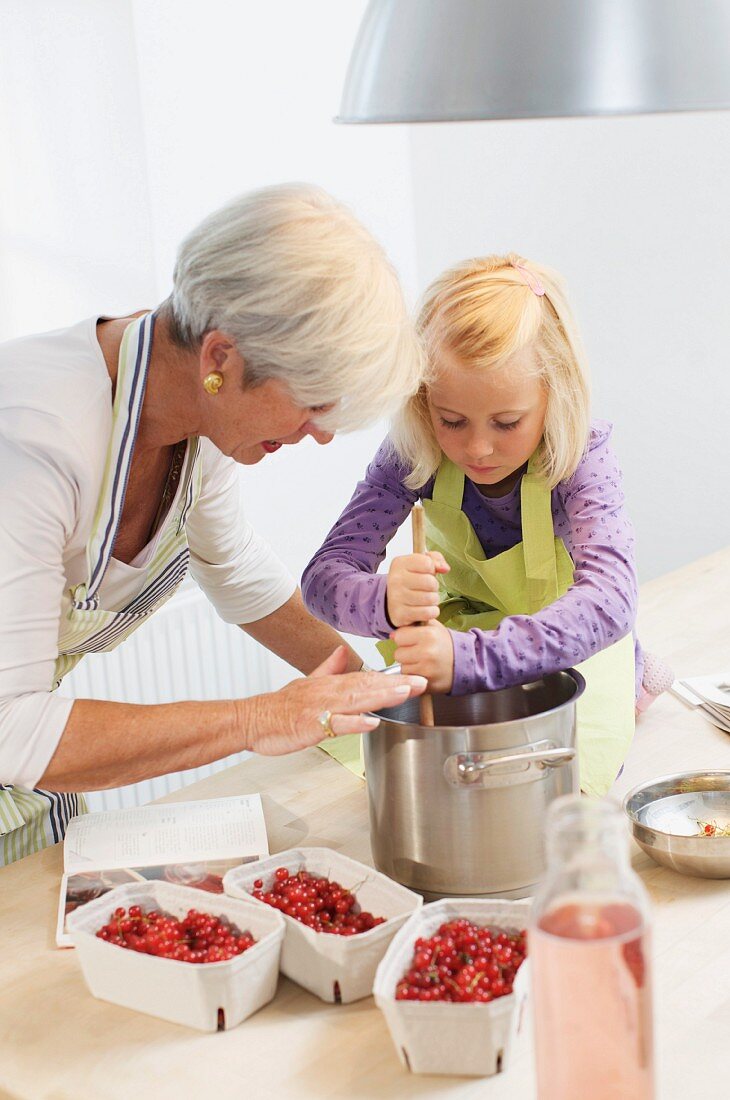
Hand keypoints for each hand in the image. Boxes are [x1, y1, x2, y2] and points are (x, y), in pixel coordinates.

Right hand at [248, 646, 427, 754]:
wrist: (252, 719)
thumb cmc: (278, 707)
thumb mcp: (305, 681)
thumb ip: (327, 668)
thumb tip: (342, 652)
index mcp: (328, 684)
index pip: (365, 678)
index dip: (390, 677)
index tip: (413, 677)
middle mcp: (327, 692)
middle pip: (366, 685)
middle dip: (395, 684)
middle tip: (421, 681)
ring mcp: (320, 708)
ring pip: (355, 699)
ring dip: (381, 695)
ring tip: (404, 693)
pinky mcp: (310, 725)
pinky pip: (335, 724)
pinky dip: (354, 723)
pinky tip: (371, 722)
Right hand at [386, 551, 449, 626]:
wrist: (392, 602)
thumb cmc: (411, 580)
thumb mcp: (420, 564)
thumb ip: (435, 559)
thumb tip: (445, 568)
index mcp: (399, 564)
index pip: (427, 563)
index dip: (432, 569)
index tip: (426, 573)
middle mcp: (395, 579)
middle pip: (430, 582)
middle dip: (434, 587)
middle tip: (427, 589)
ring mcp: (396, 598)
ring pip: (430, 598)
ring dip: (433, 600)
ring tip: (425, 599)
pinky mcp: (400, 614)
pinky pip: (428, 613)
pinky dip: (431, 612)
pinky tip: (424, 609)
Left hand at [391, 620, 454, 692]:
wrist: (466, 663)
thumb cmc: (446, 645)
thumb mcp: (434, 627)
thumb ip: (414, 624)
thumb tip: (393, 634)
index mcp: (428, 635)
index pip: (398, 636)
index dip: (403, 638)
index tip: (411, 640)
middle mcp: (427, 652)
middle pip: (398, 654)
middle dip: (405, 653)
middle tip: (418, 652)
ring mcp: (427, 669)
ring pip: (402, 667)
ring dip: (409, 666)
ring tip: (422, 662)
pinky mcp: (427, 683)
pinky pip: (410, 679)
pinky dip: (414, 676)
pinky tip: (424, 671)